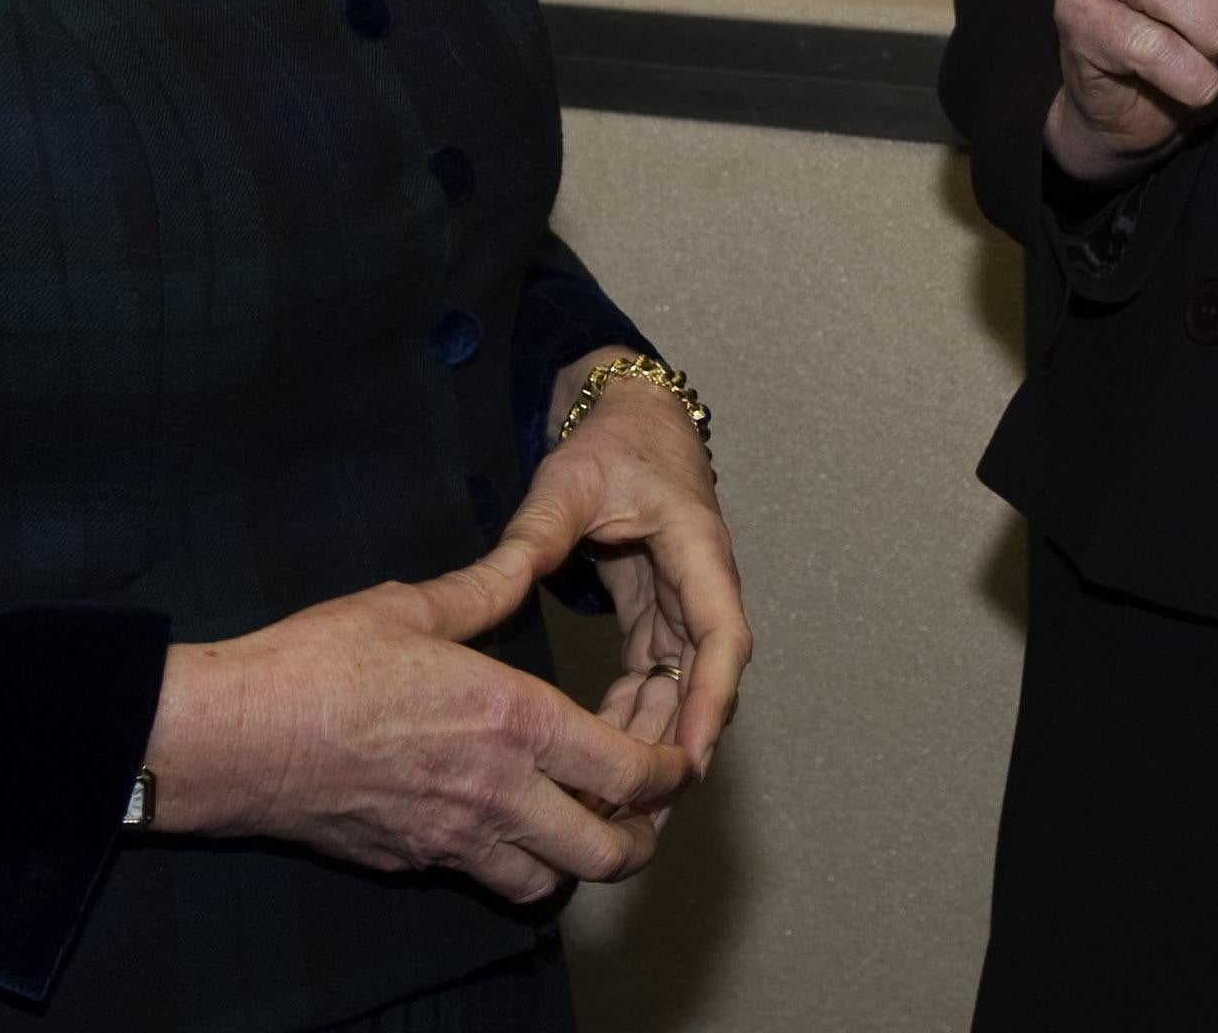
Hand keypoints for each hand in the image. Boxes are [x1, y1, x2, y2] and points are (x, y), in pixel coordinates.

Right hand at [145, 537, 695, 903]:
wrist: (235, 739)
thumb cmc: (318, 664)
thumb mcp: (412, 606)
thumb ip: (487, 588)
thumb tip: (523, 560)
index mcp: (512, 721)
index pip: (627, 773)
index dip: (668, 774)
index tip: (675, 759)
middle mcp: (496, 794)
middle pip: (607, 854)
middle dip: (644, 838)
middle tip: (646, 809)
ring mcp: (452, 840)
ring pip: (549, 883)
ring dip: (575, 859)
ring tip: (577, 818)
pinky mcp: (411, 861)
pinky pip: (484, 878)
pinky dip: (511, 861)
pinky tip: (500, 818)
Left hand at [509, 353, 750, 771]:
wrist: (629, 413)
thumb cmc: (610, 441)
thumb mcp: (568, 483)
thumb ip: (536, 536)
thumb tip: (494, 585)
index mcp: (697, 548)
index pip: (723, 634)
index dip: (711, 698)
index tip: (693, 755)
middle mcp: (702, 583)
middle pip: (704, 675)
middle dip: (680, 740)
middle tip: (644, 803)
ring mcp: (683, 600)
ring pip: (680, 682)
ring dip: (656, 734)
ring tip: (618, 793)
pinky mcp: (660, 610)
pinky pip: (655, 671)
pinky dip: (636, 710)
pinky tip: (603, 749)